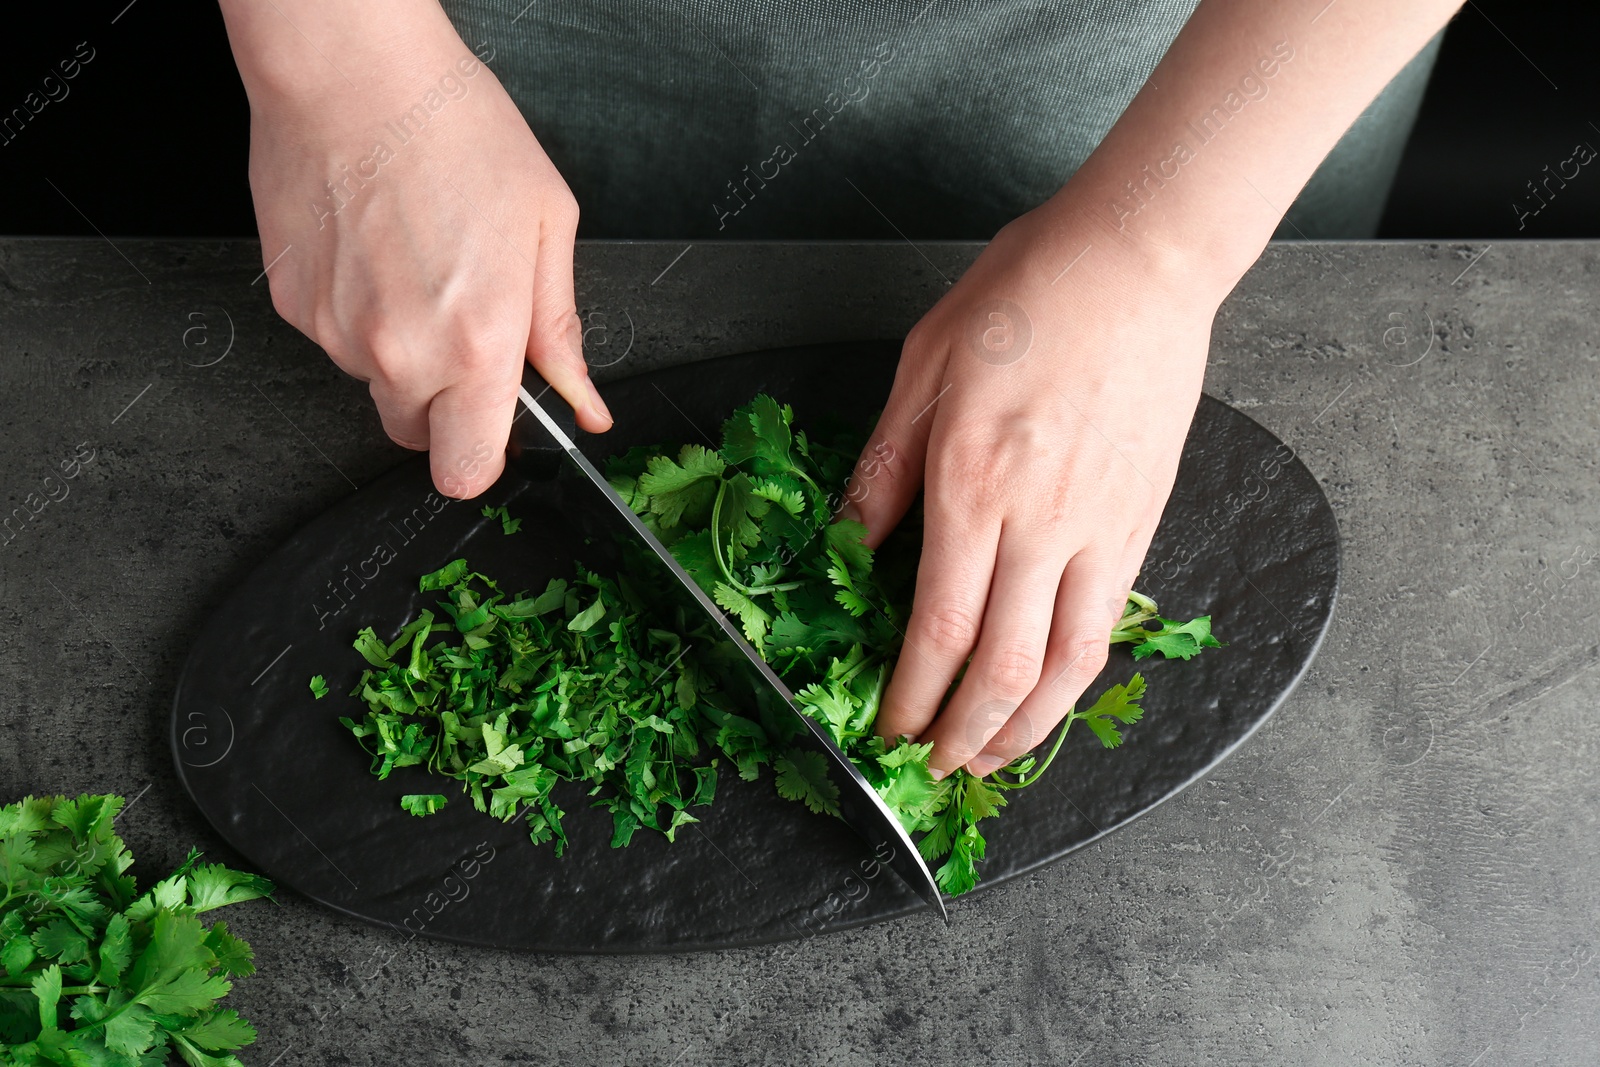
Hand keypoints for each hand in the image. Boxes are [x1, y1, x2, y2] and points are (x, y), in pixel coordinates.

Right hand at [241, 5, 608, 497]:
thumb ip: (560, 330)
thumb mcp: (546, 227)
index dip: (483, 455)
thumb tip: (583, 400)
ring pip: (375, 384)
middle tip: (462, 326)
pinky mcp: (291, 307)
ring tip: (417, 266)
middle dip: (444, 402)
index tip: (495, 426)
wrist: (352, 73)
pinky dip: (357, 314)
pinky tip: (375, 251)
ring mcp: (337, 335)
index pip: (467, 471)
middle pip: (417, 435)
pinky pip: (335, 339)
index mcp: (477, 346)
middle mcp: (401, 354)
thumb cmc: (453, 130)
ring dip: (400, 351)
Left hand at [852, 204, 1217, 777]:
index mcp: (972, 482)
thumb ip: (884, 466)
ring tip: (995, 758)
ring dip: (1029, 727)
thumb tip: (846, 542)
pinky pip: (1111, 619)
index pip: (938, 626)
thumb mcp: (922, 366)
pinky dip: (1080, 674)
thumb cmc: (1025, 297)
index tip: (889, 731)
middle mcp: (1041, 519)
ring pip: (1070, 661)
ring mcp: (1102, 524)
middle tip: (935, 768)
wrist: (1137, 262)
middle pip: (1005, 664)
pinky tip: (1055, 692)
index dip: (911, 696)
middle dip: (964, 733)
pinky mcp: (1144, 519)